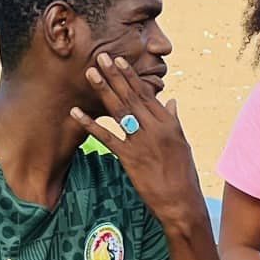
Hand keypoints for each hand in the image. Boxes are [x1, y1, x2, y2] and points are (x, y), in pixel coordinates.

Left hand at [68, 50, 203, 224]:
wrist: (181, 201)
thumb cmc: (183, 174)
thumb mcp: (182, 143)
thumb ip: (174, 121)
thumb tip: (171, 101)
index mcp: (168, 123)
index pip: (147, 94)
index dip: (131, 77)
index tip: (119, 61)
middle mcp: (155, 128)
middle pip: (131, 97)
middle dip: (115, 76)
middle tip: (101, 57)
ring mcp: (141, 142)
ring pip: (119, 111)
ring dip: (104, 90)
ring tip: (90, 73)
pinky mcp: (129, 158)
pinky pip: (107, 137)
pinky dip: (91, 124)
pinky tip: (76, 112)